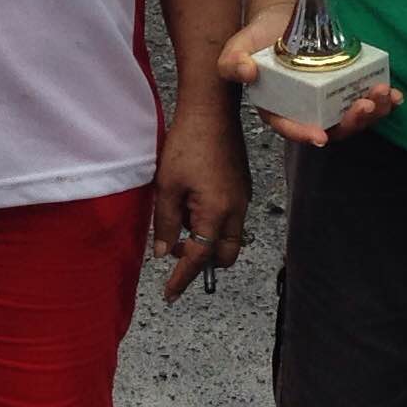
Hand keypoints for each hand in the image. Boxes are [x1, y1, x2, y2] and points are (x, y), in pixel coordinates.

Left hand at [151, 105, 248, 297]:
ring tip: (182, 228)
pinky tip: (193, 209)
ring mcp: (243, 199)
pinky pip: (232, 220)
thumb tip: (164, 253)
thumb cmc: (186, 144)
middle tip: (176, 259)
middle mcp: (236, 211)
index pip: (199, 258)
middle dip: (203, 264)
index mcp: (217, 213)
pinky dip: (214, 226)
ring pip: (230, 239)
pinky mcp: (242, 187)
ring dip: (208, 243)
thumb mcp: (166, 186)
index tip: (169, 294)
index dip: (182, 278)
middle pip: (224, 256)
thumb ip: (166, 223)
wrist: (212, 111)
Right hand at [219, 11, 403, 148]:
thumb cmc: (258, 39)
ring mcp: (330, 101)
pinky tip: (396, 95)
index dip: (304, 134)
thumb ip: (233, 61)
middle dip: (351, 122)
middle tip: (364, 105)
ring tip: (384, 94)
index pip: (290, 127)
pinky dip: (384, 102)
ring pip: (353, 117)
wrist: (283, 18)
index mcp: (278, 109)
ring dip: (373, 112)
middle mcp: (307, 111)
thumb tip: (247, 73)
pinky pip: (367, 100)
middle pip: (331, 128)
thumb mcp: (237, 48)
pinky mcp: (347, 87)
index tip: (320, 136)